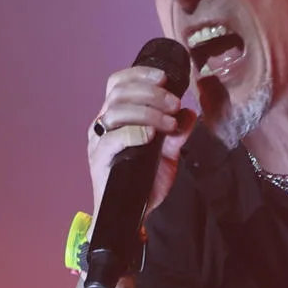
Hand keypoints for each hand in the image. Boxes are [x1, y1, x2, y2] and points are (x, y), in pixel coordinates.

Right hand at [88, 64, 196, 218]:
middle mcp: (103, 125)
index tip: (165, 78)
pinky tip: (152, 135)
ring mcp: (99, 142)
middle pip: (119, 93)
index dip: (140, 74)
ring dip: (148, 111)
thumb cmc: (143, 181)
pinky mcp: (99, 159)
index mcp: (115, 117)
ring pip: (116, 111)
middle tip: (174, 104)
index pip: (118, 83)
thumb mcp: (167, 153)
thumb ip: (177, 133)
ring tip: (169, 123)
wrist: (132, 214)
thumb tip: (189, 112)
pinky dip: (134, 132)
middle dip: (151, 93)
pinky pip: (112, 139)